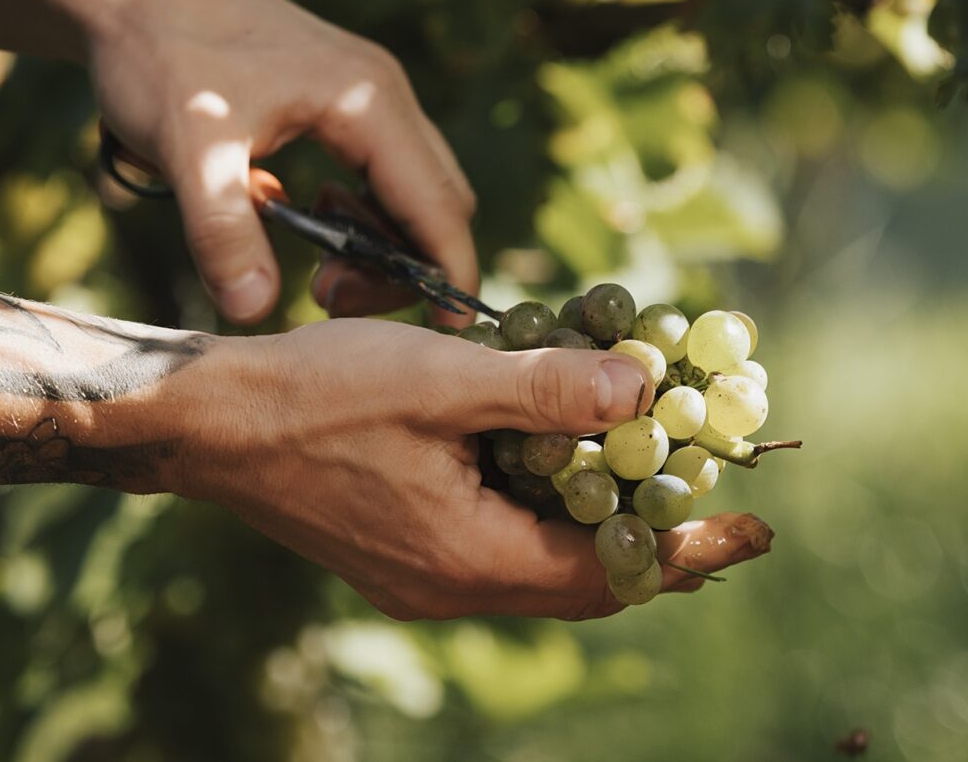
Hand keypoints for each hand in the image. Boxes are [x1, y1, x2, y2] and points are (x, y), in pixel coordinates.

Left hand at [84, 0, 477, 324]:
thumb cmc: (158, 57)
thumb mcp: (188, 148)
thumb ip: (223, 230)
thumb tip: (255, 311)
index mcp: (367, 100)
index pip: (438, 203)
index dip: (449, 272)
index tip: (446, 331)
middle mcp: (381, 91)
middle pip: (438, 199)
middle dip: (405, 263)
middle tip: (329, 297)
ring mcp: (364, 90)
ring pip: (411, 185)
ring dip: (379, 239)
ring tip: (313, 268)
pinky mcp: (338, 95)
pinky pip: (378, 168)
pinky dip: (357, 210)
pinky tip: (296, 216)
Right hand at [160, 319, 773, 618]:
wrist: (210, 424)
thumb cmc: (318, 394)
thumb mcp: (443, 379)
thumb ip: (546, 389)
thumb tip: (645, 393)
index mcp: (470, 559)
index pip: (612, 573)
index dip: (690, 548)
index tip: (756, 527)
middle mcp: (452, 587)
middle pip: (585, 584)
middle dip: (659, 545)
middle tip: (720, 501)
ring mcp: (424, 577)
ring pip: (543, 569)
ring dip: (603, 529)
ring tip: (657, 481)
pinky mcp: (403, 555)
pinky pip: (501, 551)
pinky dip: (548, 517)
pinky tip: (561, 468)